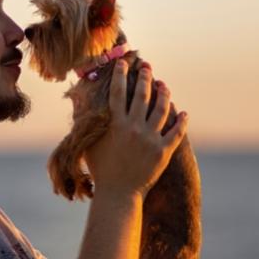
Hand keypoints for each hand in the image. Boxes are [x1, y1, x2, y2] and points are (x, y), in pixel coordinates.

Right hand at [84, 59, 188, 199]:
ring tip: (163, 85)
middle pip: (142, 95)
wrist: (118, 194)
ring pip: (162, 109)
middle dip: (145, 77)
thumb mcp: (89, 144)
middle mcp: (134, 128)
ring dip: (164, 94)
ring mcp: (151, 139)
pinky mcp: (164, 151)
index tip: (123, 63)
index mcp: (116, 124)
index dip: (120, 75)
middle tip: (147, 67)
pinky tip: (183, 112)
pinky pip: (176, 131)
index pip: (118, 92)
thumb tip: (76, 101)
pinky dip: (181, 121)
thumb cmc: (100, 170)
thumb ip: (84, 121)